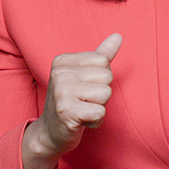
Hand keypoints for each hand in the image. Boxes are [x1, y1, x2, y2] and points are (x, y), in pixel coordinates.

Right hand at [22, 34, 121, 168]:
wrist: (50, 133)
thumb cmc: (72, 102)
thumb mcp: (85, 75)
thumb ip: (101, 55)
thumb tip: (118, 35)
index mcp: (63, 60)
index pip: (103, 61)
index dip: (100, 78)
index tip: (84, 88)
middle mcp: (60, 72)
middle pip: (106, 76)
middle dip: (101, 94)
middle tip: (83, 101)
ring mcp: (61, 91)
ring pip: (106, 93)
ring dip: (99, 107)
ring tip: (83, 110)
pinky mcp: (66, 111)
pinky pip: (100, 112)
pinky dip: (95, 121)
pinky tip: (81, 121)